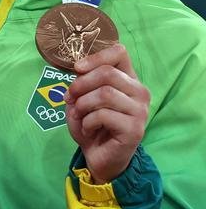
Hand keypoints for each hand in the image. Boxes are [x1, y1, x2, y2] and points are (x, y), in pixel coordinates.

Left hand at [66, 43, 149, 183]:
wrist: (99, 156)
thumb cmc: (91, 124)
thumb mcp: (82, 98)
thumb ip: (83, 80)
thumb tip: (80, 67)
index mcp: (128, 79)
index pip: (120, 52)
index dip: (96, 57)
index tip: (77, 69)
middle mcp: (139, 92)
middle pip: (107, 73)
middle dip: (80, 85)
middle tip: (69, 99)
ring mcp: (140, 111)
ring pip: (105, 94)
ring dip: (83, 105)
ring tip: (80, 116)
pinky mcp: (135, 129)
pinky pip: (104, 115)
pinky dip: (87, 122)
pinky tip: (89, 129)